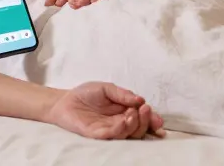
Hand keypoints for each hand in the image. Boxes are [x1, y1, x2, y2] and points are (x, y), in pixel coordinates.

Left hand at [45, 82, 165, 139]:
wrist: (64, 100)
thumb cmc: (86, 94)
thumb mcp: (107, 88)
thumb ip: (123, 94)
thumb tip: (140, 100)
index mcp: (124, 112)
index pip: (142, 119)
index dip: (152, 120)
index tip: (159, 120)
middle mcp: (119, 123)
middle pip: (138, 128)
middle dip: (145, 121)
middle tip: (145, 109)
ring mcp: (109, 130)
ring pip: (128, 134)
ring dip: (135, 125)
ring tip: (134, 112)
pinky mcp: (97, 135)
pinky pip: (112, 135)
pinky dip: (121, 129)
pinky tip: (125, 120)